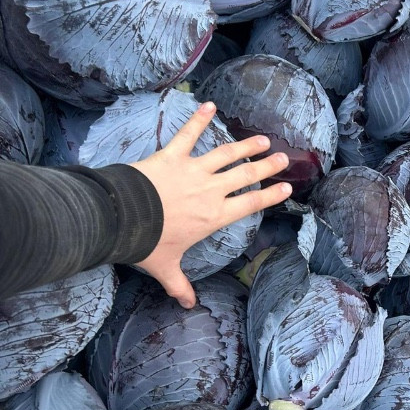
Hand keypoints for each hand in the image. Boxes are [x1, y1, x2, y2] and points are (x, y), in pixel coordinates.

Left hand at [130, 101, 290, 307]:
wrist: (123, 218)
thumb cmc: (147, 243)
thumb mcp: (166, 268)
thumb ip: (179, 285)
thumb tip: (188, 305)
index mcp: (214, 217)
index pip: (250, 204)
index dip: (270, 195)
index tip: (286, 188)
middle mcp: (210, 191)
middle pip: (246, 176)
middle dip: (267, 166)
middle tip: (282, 157)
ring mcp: (193, 170)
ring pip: (227, 154)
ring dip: (246, 145)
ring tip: (262, 139)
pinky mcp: (172, 155)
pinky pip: (188, 134)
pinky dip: (199, 118)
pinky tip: (209, 104)